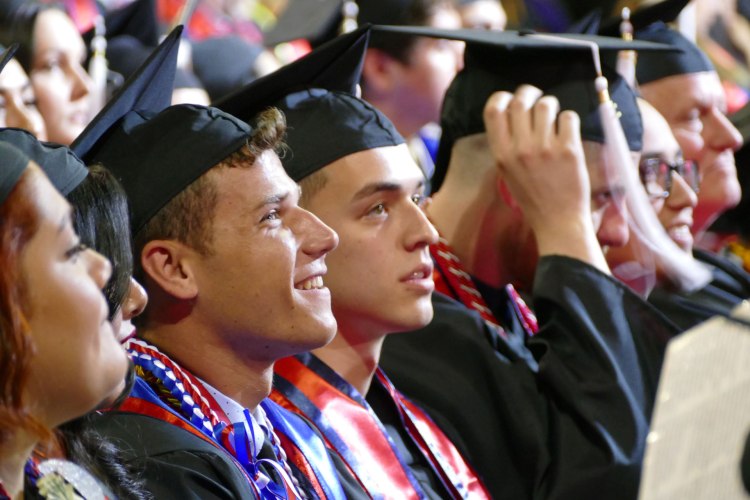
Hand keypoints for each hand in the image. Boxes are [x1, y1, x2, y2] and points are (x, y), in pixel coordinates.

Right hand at [483, 85, 608, 272]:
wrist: (557, 221)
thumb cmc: (533, 197)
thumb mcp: (507, 172)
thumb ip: (507, 144)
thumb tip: (513, 111)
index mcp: (501, 154)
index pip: (492, 111)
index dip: (501, 97)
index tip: (510, 97)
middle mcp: (520, 149)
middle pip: (520, 101)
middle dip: (530, 93)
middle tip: (537, 98)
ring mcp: (545, 149)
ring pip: (547, 105)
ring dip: (552, 106)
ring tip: (555, 119)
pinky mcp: (569, 150)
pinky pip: (568, 117)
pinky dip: (568, 120)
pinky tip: (567, 133)